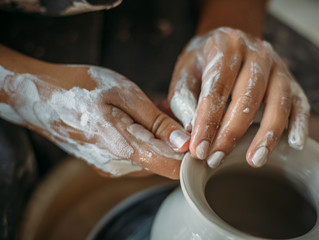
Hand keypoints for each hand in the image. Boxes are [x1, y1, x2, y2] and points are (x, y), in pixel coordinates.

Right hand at [0, 61, 189, 178]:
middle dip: (173, 138)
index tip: (193, 130)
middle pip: (164, 162)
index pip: (173, 168)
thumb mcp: (125, 95)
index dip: (190, 153)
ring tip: (149, 109)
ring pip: (151, 159)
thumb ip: (156, 123)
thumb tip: (184, 143)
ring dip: (158, 137)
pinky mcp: (106, 163)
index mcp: (126, 147)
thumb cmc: (81, 88)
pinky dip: (144, 139)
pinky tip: (136, 118)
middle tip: (165, 108)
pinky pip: (136, 156)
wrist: (41, 97)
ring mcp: (111, 167)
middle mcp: (119, 166)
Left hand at [169, 27, 309, 167]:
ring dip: (266, 134)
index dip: (207, 122)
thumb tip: (187, 140)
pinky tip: (295, 144)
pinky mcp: (292, 80)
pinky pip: (300, 102)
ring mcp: (278, 66)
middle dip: (231, 133)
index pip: (216, 88)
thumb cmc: (203, 63)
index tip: (199, 149)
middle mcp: (256, 52)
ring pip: (277, 101)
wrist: (227, 42)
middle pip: (247, 96)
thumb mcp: (184, 75)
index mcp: (225, 46)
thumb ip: (182, 104)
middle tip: (216, 159)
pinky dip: (300, 124)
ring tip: (254, 160)